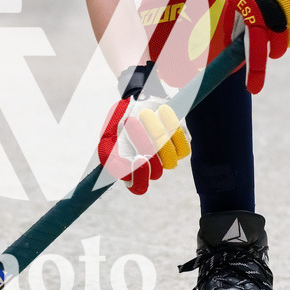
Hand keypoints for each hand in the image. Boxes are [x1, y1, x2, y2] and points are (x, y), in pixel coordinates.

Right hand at [97, 62, 190, 195]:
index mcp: (130, 170)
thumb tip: (122, 167)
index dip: (141, 177)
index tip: (138, 158)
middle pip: (156, 172)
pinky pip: (183, 149)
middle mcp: (149, 167)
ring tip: (146, 114)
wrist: (137, 102)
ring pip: (170, 161)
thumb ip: (108, 153)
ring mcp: (164, 158)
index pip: (138, 187)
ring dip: (157, 134)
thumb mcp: (107, 136)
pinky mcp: (178, 146)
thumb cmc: (119, 120)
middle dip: (144, 145)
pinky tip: (163, 113)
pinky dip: (174, 130)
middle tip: (133, 123)